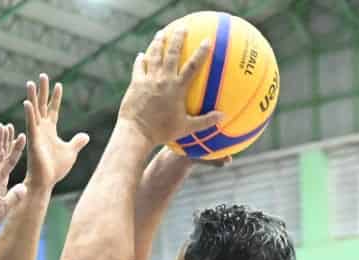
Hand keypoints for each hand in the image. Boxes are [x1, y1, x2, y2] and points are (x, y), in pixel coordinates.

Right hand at [23, 73, 89, 190]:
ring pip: (34, 111)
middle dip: (42, 91)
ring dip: (33, 97)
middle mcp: (42, 129)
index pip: (53, 110)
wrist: (46, 182)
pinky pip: (31, 124)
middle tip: (42, 76)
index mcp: (50, 131)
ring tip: (31, 83)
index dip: (55, 97)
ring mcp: (37, 134)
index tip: (58, 84)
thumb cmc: (56, 169)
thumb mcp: (71, 152)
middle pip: (42, 105)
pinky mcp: (33, 140)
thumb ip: (77, 142)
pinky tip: (27, 102)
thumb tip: (86, 136)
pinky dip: (29, 113)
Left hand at [118, 28, 220, 145]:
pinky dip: (140, 60)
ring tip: (161, 34)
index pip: (193, 66)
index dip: (201, 52)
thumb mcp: (185, 128)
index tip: (208, 40)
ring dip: (158, 43)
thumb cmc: (161, 132)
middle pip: (172, 53)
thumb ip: (204, 121)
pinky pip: (138, 67)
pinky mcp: (135, 84)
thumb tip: (223, 116)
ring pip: (154, 55)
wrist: (136, 133)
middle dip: (178, 38)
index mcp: (177, 88)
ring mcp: (148, 80)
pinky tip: (141, 55)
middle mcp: (163, 80)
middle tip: (182, 28)